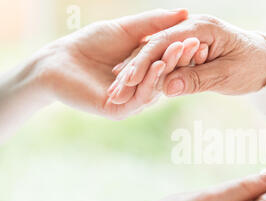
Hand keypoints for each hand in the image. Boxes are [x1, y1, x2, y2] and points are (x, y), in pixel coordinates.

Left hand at [34, 9, 187, 119]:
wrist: (58, 60)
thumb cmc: (90, 43)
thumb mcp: (127, 30)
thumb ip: (154, 24)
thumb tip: (185, 13)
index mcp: (146, 72)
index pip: (169, 61)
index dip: (181, 49)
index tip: (196, 35)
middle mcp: (142, 88)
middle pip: (166, 75)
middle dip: (179, 58)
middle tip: (195, 43)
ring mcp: (132, 101)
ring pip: (155, 86)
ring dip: (169, 67)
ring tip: (179, 50)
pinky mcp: (120, 110)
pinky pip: (140, 97)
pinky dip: (150, 81)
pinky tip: (158, 65)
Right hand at [110, 14, 265, 103]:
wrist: (264, 61)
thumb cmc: (252, 66)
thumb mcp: (227, 75)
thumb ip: (198, 79)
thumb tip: (168, 88)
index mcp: (202, 27)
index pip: (164, 43)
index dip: (144, 62)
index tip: (127, 80)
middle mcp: (191, 28)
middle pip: (154, 47)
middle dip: (133, 69)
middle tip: (113, 90)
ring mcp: (188, 37)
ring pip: (155, 54)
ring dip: (136, 73)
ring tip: (116, 91)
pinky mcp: (187, 48)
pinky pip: (163, 59)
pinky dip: (148, 73)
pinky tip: (131, 85)